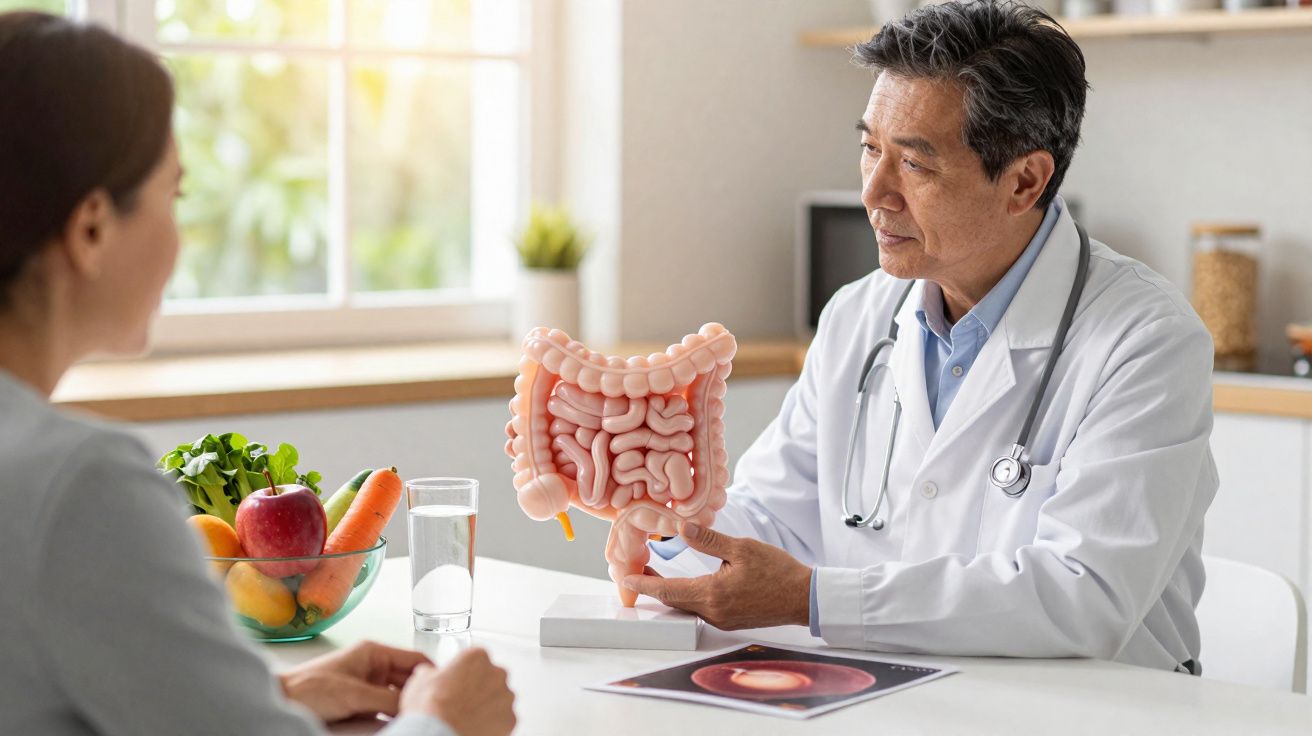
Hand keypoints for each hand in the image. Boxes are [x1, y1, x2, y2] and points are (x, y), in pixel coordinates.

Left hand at [279, 640, 429, 722]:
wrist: (283, 702)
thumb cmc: (309, 688)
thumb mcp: (355, 694)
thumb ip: (388, 699)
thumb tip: (415, 706)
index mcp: (374, 652)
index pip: (415, 660)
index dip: (432, 673)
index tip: (445, 688)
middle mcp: (374, 666)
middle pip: (409, 680)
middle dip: (420, 693)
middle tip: (431, 706)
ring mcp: (368, 685)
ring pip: (399, 696)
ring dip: (406, 706)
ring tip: (417, 714)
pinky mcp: (361, 703)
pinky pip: (386, 708)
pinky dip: (394, 715)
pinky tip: (399, 722)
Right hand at [399, 647, 515, 735]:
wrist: (439, 734)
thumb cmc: (432, 708)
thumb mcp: (421, 679)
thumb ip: (433, 672)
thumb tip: (429, 674)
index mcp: (477, 657)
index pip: (475, 659)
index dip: (464, 672)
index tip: (457, 681)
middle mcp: (497, 673)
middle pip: (490, 677)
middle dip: (479, 688)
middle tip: (461, 701)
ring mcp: (506, 697)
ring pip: (498, 698)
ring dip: (487, 705)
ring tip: (467, 717)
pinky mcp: (511, 719)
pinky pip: (503, 719)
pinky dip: (493, 723)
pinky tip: (475, 726)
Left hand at [622, 522, 812, 629]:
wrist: (803, 597)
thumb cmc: (776, 571)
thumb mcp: (741, 548)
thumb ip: (708, 539)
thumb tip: (681, 529)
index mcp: (712, 594)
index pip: (669, 590)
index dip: (645, 583)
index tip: (625, 577)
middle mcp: (713, 612)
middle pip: (673, 601)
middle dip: (652, 588)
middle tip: (635, 573)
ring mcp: (722, 619)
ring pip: (686, 606)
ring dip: (669, 593)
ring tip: (654, 577)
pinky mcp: (730, 620)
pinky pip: (700, 609)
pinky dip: (686, 598)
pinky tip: (684, 587)